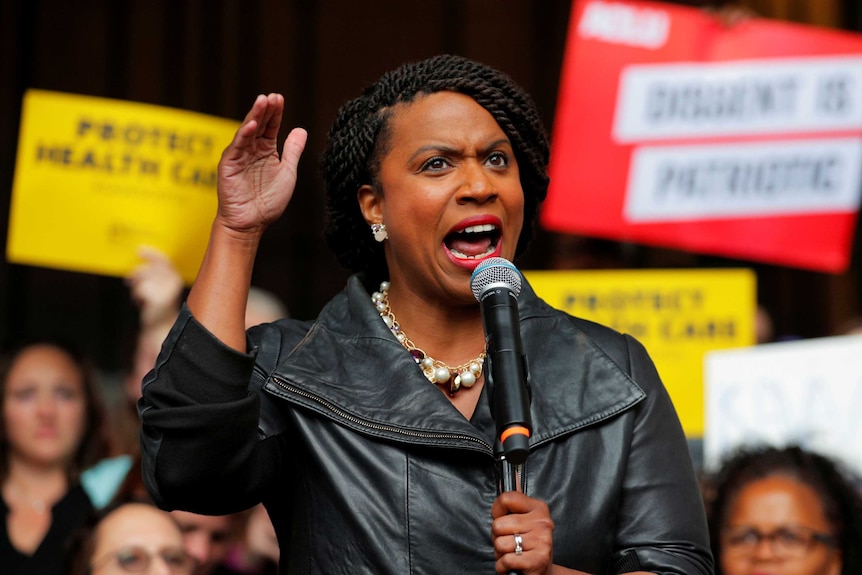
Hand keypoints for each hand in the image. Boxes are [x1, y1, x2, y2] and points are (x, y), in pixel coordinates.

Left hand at [126, 246, 182, 327]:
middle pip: (150, 268)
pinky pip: (141, 289)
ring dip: (137, 287)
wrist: (161, 326)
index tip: (139, 250)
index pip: (164, 261)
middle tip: (132, 283)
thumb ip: (154, 272)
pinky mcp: (159, 298)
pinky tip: (140, 302)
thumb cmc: (158, 306)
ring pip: (143, 278)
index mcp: (176, 277)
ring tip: (140, 296)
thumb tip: (141, 253)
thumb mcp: (159, 286)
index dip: (151, 254)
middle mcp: (174, 282)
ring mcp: (167, 290)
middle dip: (138, 275)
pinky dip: (137, 295)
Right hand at [216, 93, 307, 235]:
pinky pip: (237, 148)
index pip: (270, 126)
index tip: (280, 98)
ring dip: (254, 116)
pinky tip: (251, 125)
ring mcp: (239, 156)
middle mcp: (251, 150)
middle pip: (258, 124)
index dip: (275, 113)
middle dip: (266, 109)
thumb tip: (301, 129)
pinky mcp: (229, 165)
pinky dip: (243, 135)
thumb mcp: (287, 172)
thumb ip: (293, 151)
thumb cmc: (268, 201)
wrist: (252, 223)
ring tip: (263, 101)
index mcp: (265, 150)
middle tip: (273, 96)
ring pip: (247, 131)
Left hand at [491, 491, 554, 574]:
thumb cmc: (528, 545)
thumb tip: (508, 480)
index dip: (496, 511)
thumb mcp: (523, 520)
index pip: (506, 498)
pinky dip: (503, 566)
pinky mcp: (538, 559)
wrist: (543, 572)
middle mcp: (542, 522)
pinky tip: (513, 564)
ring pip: (500, 544)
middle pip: (498, 524)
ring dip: (500, 553)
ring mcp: (542, 540)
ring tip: (512, 553)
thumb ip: (513, 503)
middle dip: (497, 537)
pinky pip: (505, 560)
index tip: (500, 518)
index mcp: (538, 508)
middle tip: (509, 542)